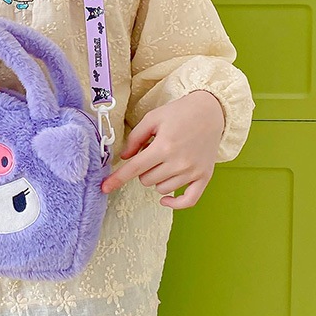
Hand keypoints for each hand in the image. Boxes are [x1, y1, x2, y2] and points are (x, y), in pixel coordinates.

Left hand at [100, 90, 224, 208]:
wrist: (210, 111)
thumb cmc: (179, 113)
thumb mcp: (152, 118)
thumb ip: (135, 138)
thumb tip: (124, 157)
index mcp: (163, 146)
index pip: (134, 168)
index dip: (117, 178)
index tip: (105, 188)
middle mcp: (178, 162)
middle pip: (146, 180)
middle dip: (143, 169)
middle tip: (152, 153)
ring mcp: (192, 172)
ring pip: (162, 189)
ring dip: (157, 179)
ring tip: (165, 161)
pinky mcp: (204, 177)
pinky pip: (188, 201)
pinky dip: (174, 204)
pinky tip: (165, 199)